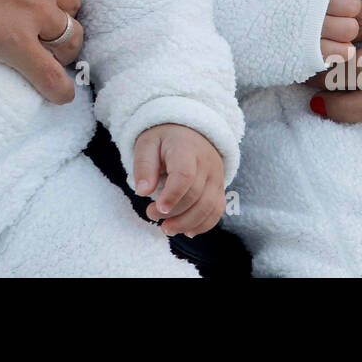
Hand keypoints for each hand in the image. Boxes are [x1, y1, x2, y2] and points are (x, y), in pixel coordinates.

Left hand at [133, 123, 225, 237]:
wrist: (189, 130)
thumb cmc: (164, 138)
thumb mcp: (147, 144)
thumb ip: (144, 166)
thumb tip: (142, 192)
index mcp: (186, 148)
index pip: (185, 175)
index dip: (172, 195)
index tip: (158, 209)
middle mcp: (206, 163)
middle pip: (196, 195)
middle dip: (174, 212)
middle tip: (151, 215)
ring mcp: (216, 176)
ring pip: (209, 206)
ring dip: (187, 223)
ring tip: (167, 228)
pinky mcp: (220, 187)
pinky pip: (217, 210)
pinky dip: (204, 224)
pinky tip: (187, 231)